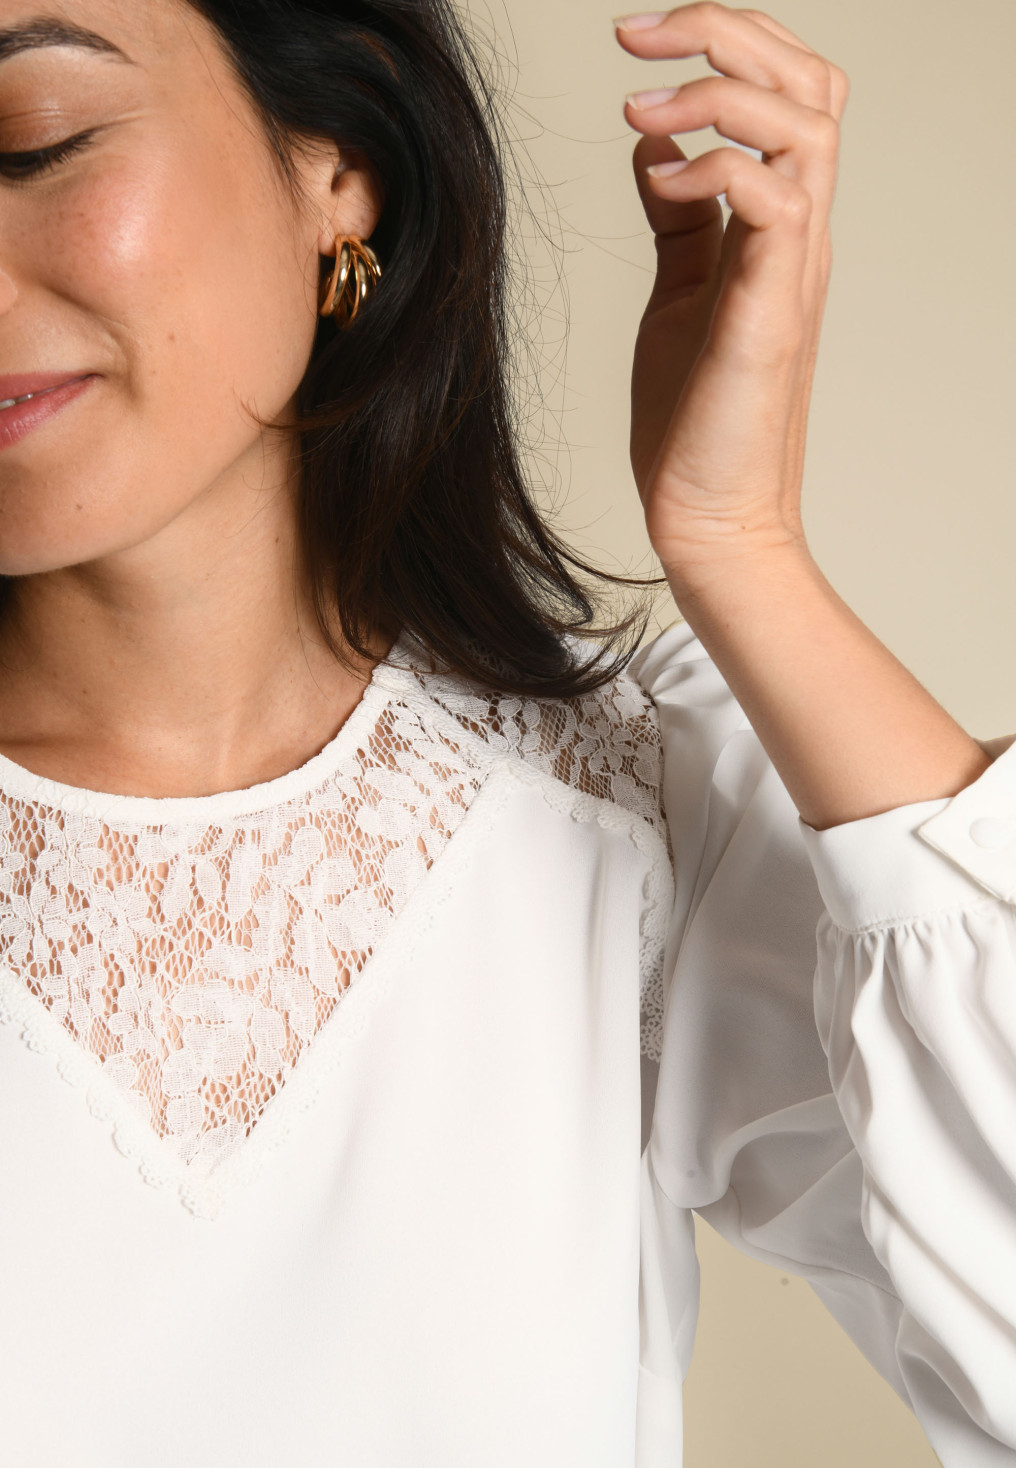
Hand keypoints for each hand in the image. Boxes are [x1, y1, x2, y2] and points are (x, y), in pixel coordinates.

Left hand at [616, 4, 848, 591]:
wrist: (707, 513)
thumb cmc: (694, 415)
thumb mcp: (678, 288)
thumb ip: (678, 216)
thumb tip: (651, 143)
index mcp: (781, 227)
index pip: (789, 94)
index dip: (726, 45)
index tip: (637, 45)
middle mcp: (800, 236)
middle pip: (812, 83)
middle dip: (726, 32)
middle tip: (637, 37)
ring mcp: (793, 270)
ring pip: (807, 123)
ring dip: (717, 92)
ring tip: (637, 106)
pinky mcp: (771, 311)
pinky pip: (772, 199)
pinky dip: (713, 167)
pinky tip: (658, 177)